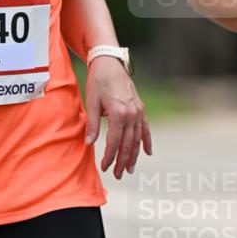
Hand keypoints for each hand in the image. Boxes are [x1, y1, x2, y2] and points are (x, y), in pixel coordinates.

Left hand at [84, 56, 151, 178]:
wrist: (110, 62)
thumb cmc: (98, 81)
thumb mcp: (92, 102)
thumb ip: (92, 124)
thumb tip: (89, 143)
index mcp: (118, 113)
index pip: (114, 142)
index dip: (109, 157)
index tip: (104, 167)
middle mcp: (132, 114)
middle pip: (128, 144)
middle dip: (123, 161)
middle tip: (118, 175)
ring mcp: (138, 111)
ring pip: (137, 139)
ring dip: (134, 156)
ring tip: (130, 169)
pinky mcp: (140, 108)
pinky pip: (145, 128)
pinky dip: (146, 141)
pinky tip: (147, 153)